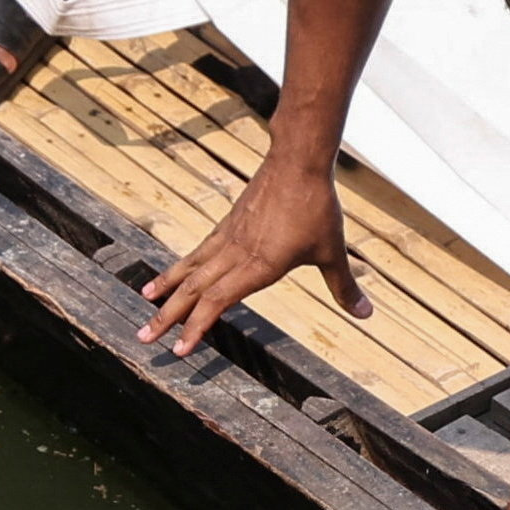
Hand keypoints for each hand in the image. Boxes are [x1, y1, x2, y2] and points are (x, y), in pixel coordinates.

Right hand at [137, 154, 367, 355]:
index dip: (197, 326)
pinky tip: (172, 275)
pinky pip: (199, 251)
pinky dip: (181, 266)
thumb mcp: (333, 252)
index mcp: (258, 266)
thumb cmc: (317, 207)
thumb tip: (366, 314)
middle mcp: (236, 253)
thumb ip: (344, 287)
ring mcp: (228, 237)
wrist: (298, 161)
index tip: (180, 349)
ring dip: (167, 290)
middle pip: (194, 290)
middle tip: (143, 337)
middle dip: (168, 317)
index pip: (218, 301)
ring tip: (146, 305)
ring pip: (191, 269)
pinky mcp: (228, 224)